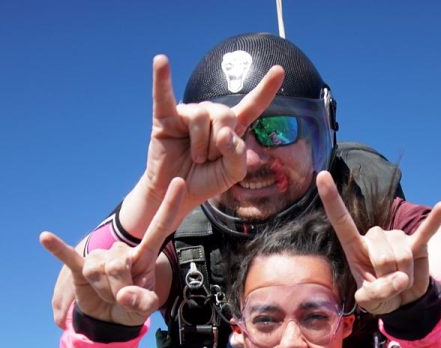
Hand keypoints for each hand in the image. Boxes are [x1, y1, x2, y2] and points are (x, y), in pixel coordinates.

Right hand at [40, 178, 188, 325]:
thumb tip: (125, 296)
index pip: (158, 227)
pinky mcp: (80, 266)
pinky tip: (45, 238)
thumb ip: (142, 302)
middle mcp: (121, 250)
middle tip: (122, 297)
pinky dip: (58, 249)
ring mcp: (99, 256)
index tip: (179, 181)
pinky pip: (68, 256)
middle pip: (118, 264)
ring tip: (108, 294)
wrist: (111, 316)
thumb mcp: (145, 308)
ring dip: (103, 290)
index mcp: (143, 254)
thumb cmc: (132, 306)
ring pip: (98, 270)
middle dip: (119, 288)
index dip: (169, 205)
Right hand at [144, 55, 283, 209]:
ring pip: (201, 116)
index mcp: (231, 127)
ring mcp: (187, 114)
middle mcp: (210, 115)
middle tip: (210, 160)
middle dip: (220, 143)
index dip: (265, 89)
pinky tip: (161, 61)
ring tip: (196, 158)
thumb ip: (238, 155)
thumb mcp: (232, 173)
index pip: (252, 105)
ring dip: (201, 145)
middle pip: (225, 113)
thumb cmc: (206, 181)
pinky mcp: (165, 118)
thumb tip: (223, 132)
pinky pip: (163, 96)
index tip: (279, 70)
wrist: (179, 193)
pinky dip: (161, 79)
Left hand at [316, 171, 440, 314]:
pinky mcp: (418, 244)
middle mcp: (375, 237)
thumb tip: (399, 281)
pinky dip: (433, 223)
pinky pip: (426, 233)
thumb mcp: (370, 302)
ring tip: (401, 281)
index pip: (341, 220)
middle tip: (389, 286)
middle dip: (388, 277)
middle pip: (384, 255)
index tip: (322, 176)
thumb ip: (376, 295)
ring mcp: (397, 238)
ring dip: (404, 277)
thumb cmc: (379, 296)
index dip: (332, 199)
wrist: (402, 299)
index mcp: (355, 247)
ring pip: (403, 256)